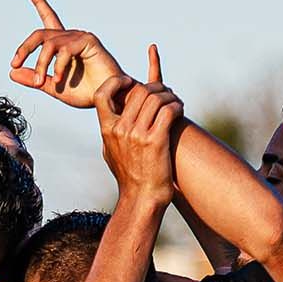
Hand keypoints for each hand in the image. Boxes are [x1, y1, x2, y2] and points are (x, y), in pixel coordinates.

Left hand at [8, 0, 125, 108]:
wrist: (108, 99)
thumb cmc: (86, 93)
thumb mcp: (54, 88)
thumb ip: (35, 80)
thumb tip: (12, 73)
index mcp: (62, 45)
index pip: (48, 18)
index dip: (39, 2)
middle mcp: (70, 37)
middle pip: (40, 34)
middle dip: (25, 48)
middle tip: (15, 64)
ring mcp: (79, 37)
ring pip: (49, 44)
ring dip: (41, 63)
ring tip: (41, 81)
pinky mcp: (88, 41)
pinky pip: (65, 50)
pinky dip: (58, 65)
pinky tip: (59, 79)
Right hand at [97, 46, 182, 206]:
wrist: (142, 199)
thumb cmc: (130, 177)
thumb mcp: (111, 153)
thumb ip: (110, 135)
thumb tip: (109, 122)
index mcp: (107, 130)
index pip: (103, 94)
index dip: (117, 82)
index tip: (131, 83)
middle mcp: (120, 130)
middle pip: (138, 91)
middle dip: (155, 87)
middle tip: (165, 92)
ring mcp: (138, 135)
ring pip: (156, 98)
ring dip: (170, 96)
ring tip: (176, 102)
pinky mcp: (156, 141)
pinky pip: (168, 111)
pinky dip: (177, 106)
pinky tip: (180, 111)